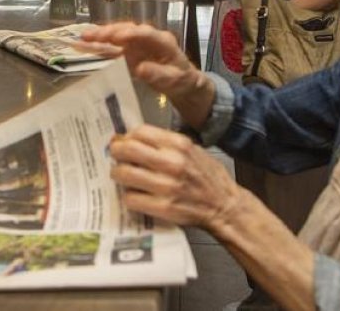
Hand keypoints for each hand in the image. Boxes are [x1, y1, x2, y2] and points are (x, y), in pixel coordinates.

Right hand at [79, 22, 203, 100]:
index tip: (118, 36)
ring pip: (118, 34)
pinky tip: (85, 45)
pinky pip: (113, 45)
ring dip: (101, 35)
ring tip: (83, 38)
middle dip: (109, 32)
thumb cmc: (181, 79)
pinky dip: (100, 45)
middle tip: (91, 35)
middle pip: (128, 30)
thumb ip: (159, 74)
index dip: (132, 34)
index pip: (147, 34)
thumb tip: (141, 69)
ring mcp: (138, 42)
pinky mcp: (130, 50)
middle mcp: (148, 37)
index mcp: (163, 41)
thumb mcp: (174, 80)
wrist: (182, 81)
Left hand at [110, 125, 244, 229]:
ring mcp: (166, 186)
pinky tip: (134, 195)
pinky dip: (128, 196)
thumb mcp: (191, 150)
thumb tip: (132, 139)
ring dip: (118, 174)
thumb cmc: (207, 176)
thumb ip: (165, 144)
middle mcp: (172, 163)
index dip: (128, 136)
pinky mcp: (163, 207)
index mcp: (179, 145)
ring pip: (123, 174)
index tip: (125, 142)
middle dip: (115, 152)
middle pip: (127, 150)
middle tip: (116, 157)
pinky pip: (130, 198)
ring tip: (122, 176)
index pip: (140, 131)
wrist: (224, 206)